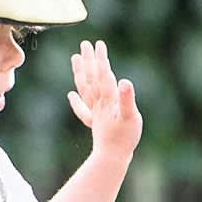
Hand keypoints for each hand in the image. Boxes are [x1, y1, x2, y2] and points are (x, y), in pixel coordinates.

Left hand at [67, 40, 141, 156]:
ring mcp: (95, 113)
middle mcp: (99, 104)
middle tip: (85, 44)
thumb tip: (124, 81)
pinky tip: (71, 95)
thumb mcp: (131, 117)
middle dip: (88, 61)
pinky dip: (76, 101)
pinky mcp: (95, 123)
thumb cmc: (124, 138)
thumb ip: (127, 99)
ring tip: (75, 58)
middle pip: (91, 78)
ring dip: (80, 73)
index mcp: (108, 100)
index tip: (98, 44)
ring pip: (85, 89)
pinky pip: (83, 110)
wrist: (112, 158)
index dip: (101, 59)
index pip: (104, 75)